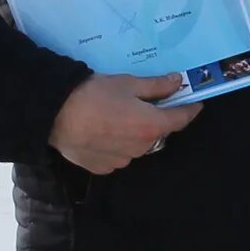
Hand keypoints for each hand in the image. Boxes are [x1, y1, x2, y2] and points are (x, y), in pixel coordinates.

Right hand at [51, 72, 200, 174]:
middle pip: (158, 133)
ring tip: (115, 116)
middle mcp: (142, 148)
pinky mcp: (104, 167)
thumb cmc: (93, 94)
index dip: (190, 109)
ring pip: (138, 145)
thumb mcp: (128, 83)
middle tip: (142, 103)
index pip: (181, 119)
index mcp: (152, 126)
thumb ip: (157, 86)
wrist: (54, 114)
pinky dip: (117, 144)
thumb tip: (178, 83)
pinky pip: (119, 154)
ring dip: (135, 133)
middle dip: (155, 119)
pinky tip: (102, 130)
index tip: (195, 102)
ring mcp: (123, 160)